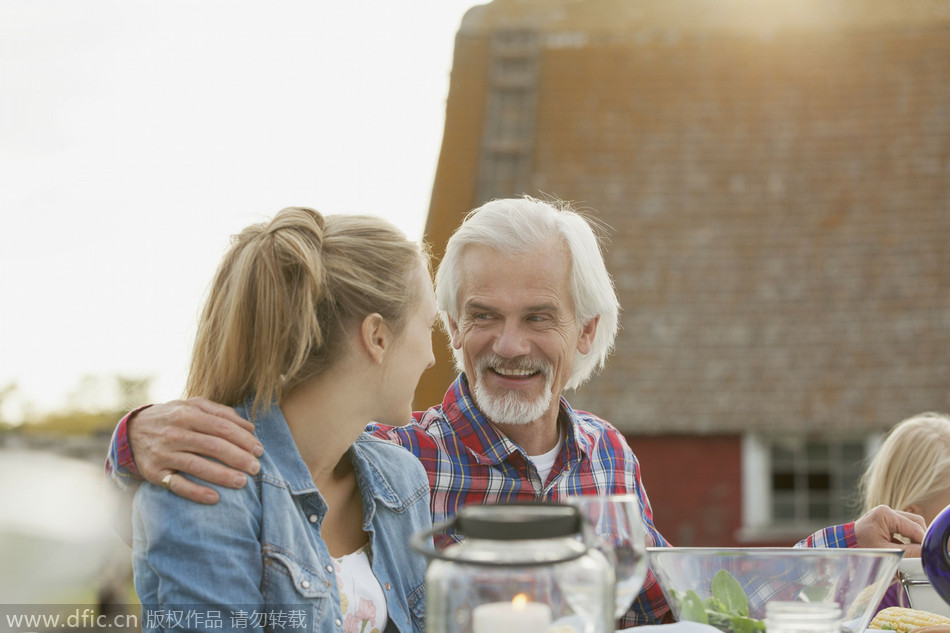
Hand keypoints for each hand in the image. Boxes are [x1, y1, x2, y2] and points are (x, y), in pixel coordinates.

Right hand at [127, 398, 262, 504]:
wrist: (131, 432)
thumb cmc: (172, 418)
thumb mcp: (192, 406)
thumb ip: (221, 412)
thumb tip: (250, 427)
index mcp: (188, 414)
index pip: (222, 427)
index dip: (243, 439)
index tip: (259, 450)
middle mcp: (175, 433)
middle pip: (213, 446)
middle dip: (238, 458)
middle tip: (256, 468)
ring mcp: (164, 454)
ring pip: (197, 466)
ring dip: (222, 475)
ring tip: (242, 483)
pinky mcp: (154, 473)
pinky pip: (177, 485)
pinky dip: (196, 492)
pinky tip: (215, 498)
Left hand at [853, 504, 925, 555]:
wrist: (844, 545)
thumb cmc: (860, 547)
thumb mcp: (886, 551)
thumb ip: (908, 552)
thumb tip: (925, 553)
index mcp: (885, 514)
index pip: (914, 527)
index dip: (923, 541)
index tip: (927, 553)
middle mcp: (887, 510)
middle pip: (915, 522)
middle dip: (920, 538)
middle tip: (921, 553)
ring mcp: (887, 514)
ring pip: (912, 524)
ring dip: (915, 538)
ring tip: (914, 552)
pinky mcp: (887, 520)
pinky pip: (904, 526)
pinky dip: (908, 537)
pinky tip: (907, 548)